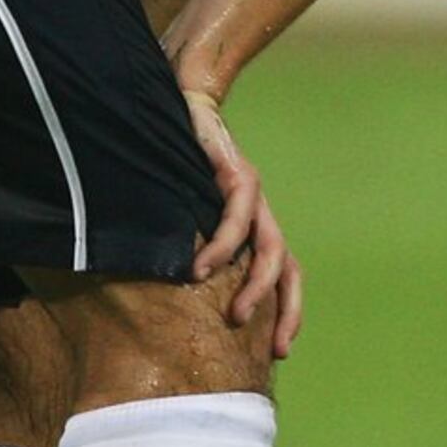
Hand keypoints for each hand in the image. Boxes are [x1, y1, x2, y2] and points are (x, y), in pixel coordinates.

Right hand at [182, 88, 303, 360]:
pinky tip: (201, 268)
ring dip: (253, 285)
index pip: (282, 274)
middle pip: (286, 267)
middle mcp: (257, 211)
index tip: (280, 352)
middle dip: (282, 310)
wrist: (178, 94)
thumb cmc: (169, 158)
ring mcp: (250, 191)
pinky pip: (237, 213)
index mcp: (252, 223)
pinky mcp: (234, 168)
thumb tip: (159, 296)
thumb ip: (180, 245)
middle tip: (269, 347)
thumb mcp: (178, 211)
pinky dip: (223, 244)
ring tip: (233, 317)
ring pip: (269, 247)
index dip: (286, 311)